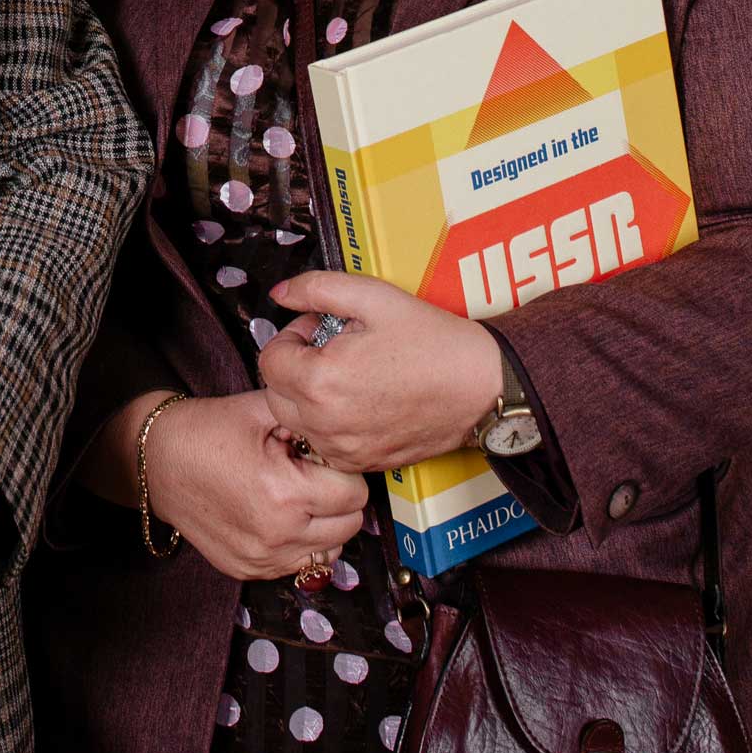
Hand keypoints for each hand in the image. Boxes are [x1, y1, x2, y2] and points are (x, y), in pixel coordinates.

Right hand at [142, 390, 368, 582]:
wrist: (156, 462)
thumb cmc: (206, 432)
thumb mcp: (262, 410)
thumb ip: (310, 420)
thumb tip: (344, 435)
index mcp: (284, 493)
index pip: (354, 493)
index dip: (342, 469)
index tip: (320, 458)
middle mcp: (276, 535)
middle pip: (349, 525)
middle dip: (339, 497)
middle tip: (311, 475)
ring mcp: (261, 559)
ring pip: (331, 550)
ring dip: (324, 524)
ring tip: (296, 497)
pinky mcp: (248, 570)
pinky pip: (300, 563)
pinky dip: (300, 541)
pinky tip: (278, 514)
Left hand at [258, 271, 502, 470]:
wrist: (482, 386)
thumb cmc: (434, 343)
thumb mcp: (373, 297)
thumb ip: (317, 289)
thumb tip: (281, 292)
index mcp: (321, 381)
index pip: (269, 359)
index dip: (291, 336)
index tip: (317, 328)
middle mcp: (326, 422)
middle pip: (275, 393)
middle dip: (293, 366)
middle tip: (330, 348)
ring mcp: (343, 448)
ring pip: (295, 421)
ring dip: (307, 396)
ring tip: (346, 373)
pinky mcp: (361, 463)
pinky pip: (321, 444)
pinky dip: (327, 423)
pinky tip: (358, 401)